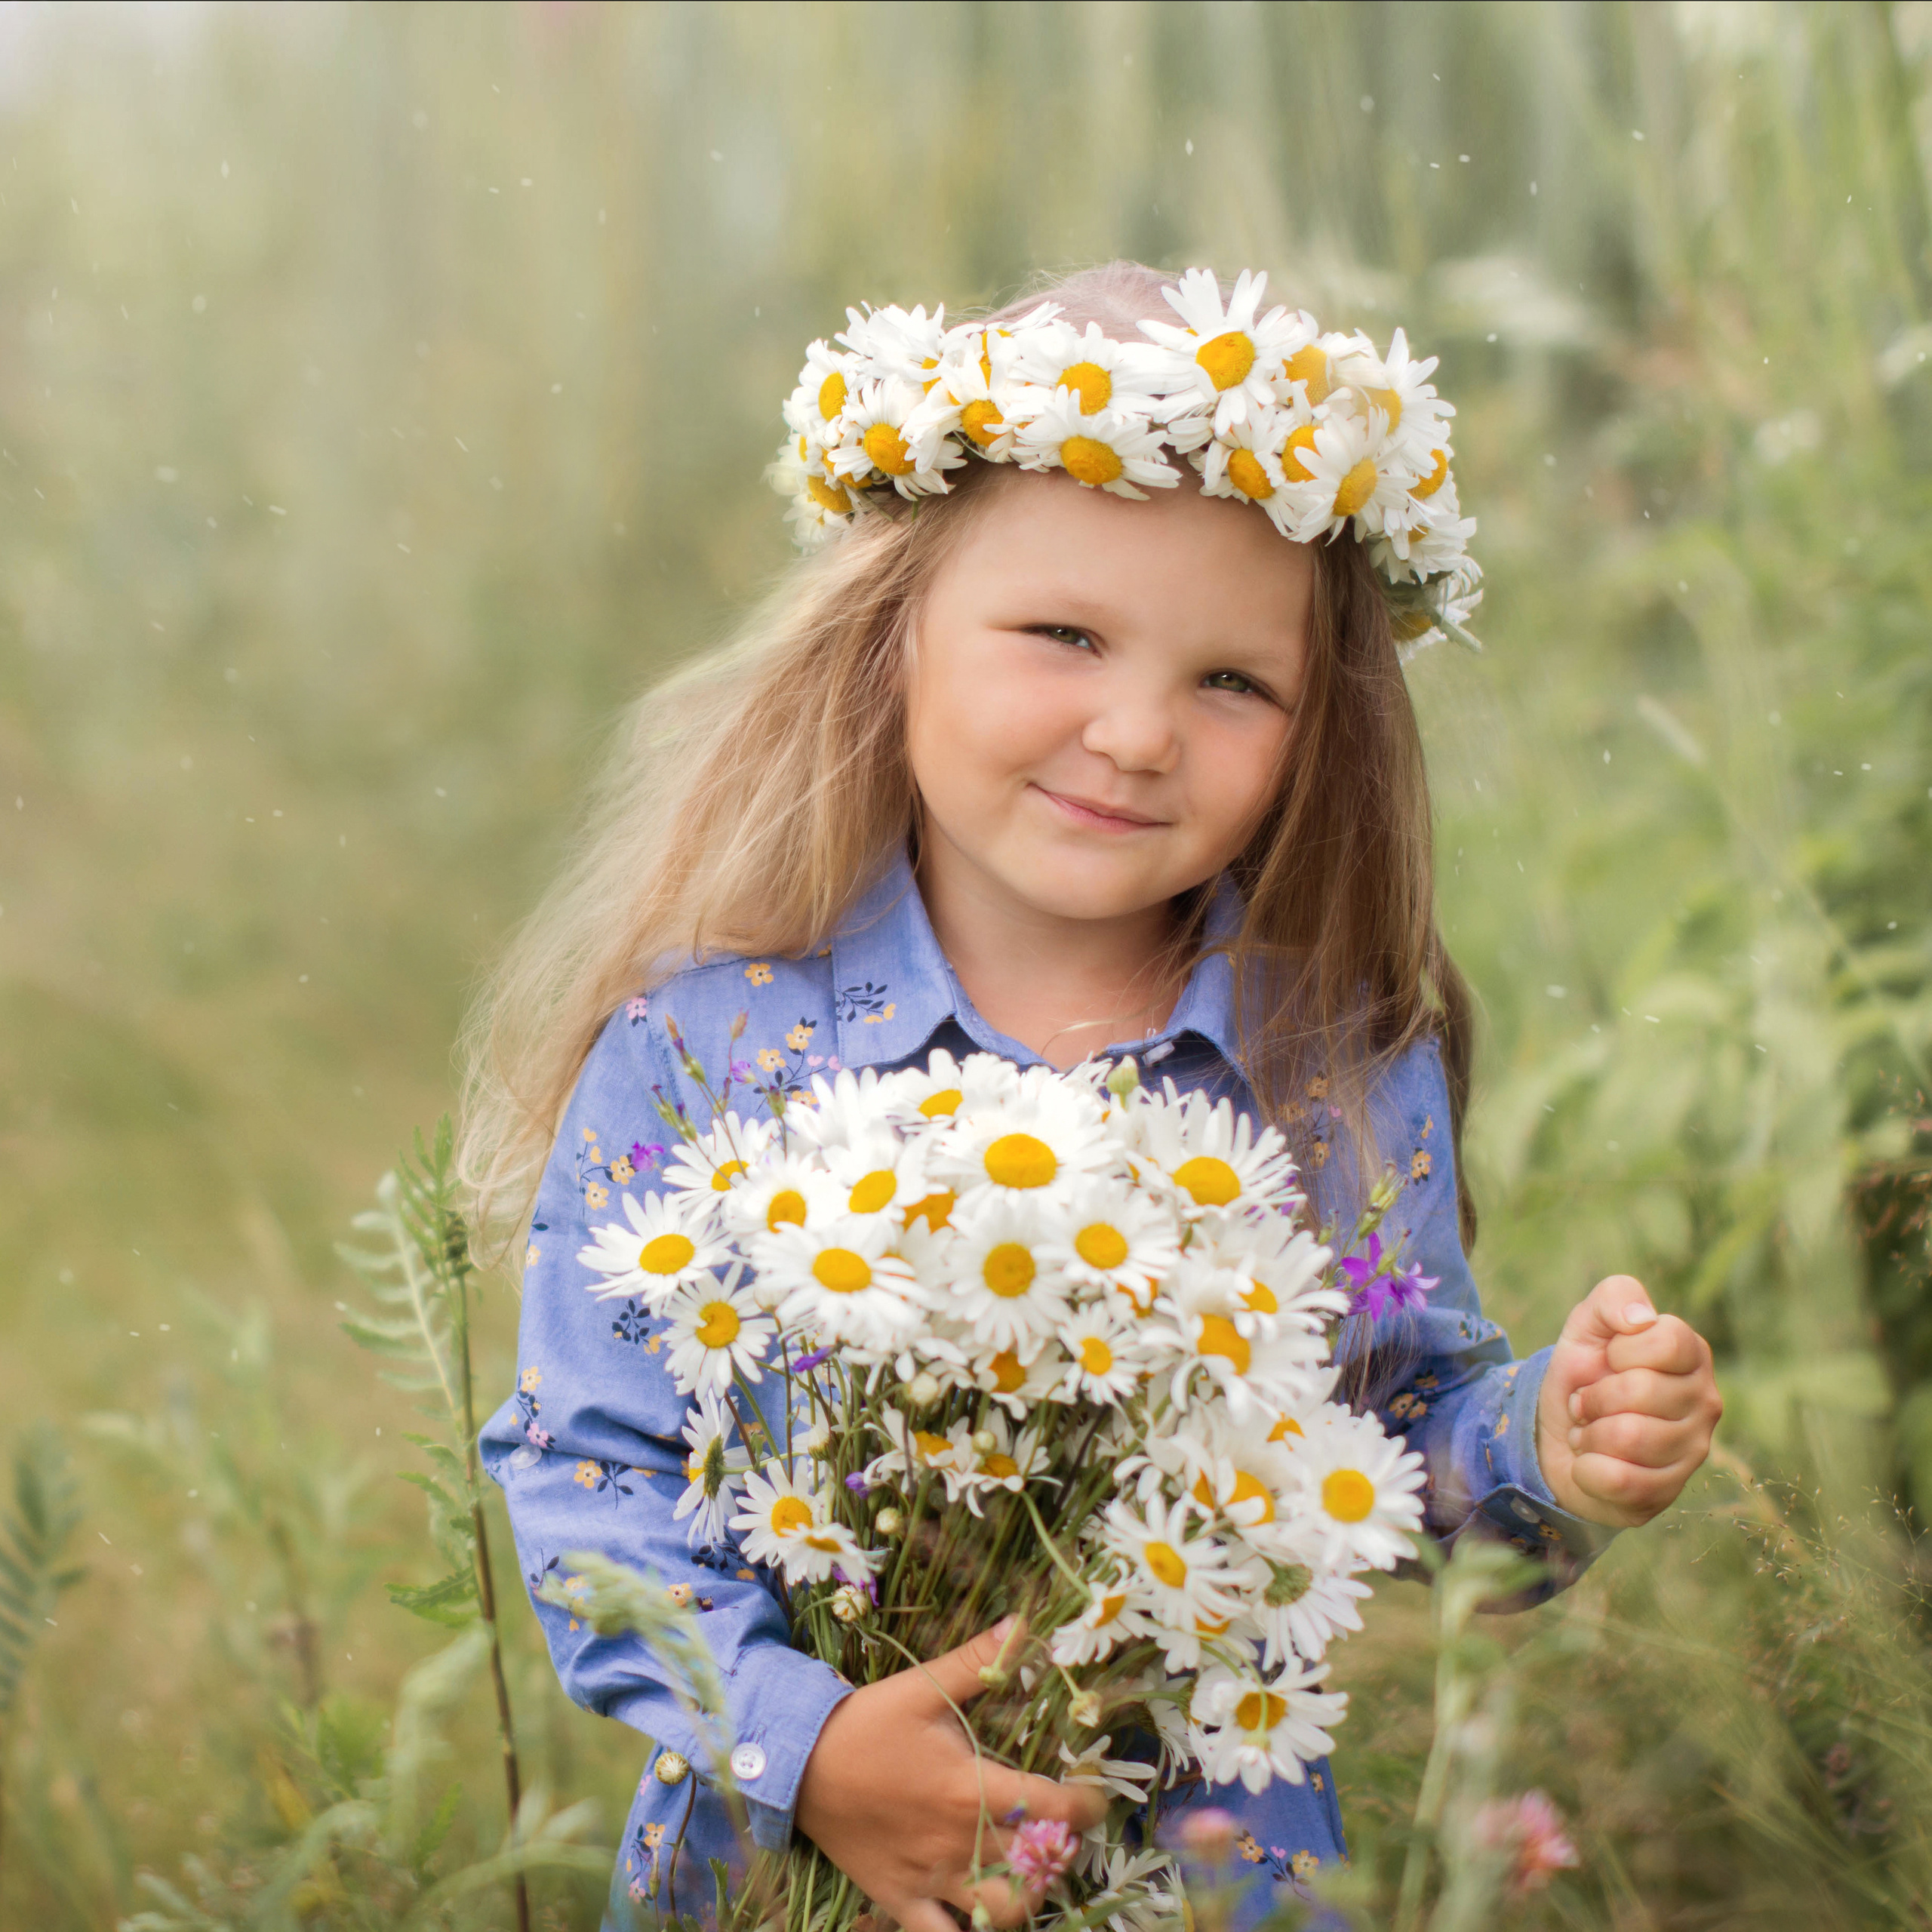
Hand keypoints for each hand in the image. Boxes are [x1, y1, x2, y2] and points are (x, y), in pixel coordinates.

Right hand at [794, 1616, 1106, 1931]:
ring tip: (1029, 1870)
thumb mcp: (923, 1686)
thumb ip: (979, 1661)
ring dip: (1027, 1894)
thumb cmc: (868, 1723)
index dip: (1086, 1805)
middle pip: (1037, 1863)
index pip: (1053, 1807)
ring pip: (1002, 1910)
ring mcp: (931, 1878)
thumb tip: (1025, 1624)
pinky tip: (978, 1913)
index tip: (1095, 1796)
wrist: (800, 1765)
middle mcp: (959, 1842)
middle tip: (1061, 1830)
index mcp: (970, 1788)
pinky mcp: (902, 1900)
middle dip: (1062, 1850)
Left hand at [1535, 1274, 1721, 1527]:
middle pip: (1642, 1390)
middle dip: (1595, 1394)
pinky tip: (1592, 1462)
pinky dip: (1586, 1469)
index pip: (1669, 1341)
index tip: (1608, 1358)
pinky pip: (1619, 1480)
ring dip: (1588, 1433)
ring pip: (1629, 1437)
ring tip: (1590, 1430)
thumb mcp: (1587, 1324)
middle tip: (1588, 1401)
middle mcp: (1705, 1402)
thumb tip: (1640, 1319)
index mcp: (1692, 1354)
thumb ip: (1614, 1298)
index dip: (1622, 1349)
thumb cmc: (1584, 1372)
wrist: (1557, 1435)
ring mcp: (1693, 1451)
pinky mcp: (1668, 1492)